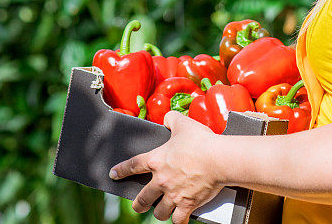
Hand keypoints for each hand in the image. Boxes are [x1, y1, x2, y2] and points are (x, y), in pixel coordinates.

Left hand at [109, 110, 224, 223]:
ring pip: (159, 212)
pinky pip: (179, 220)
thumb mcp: (183, 123)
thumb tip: (167, 118)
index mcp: (156, 161)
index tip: (113, 174)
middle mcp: (161, 181)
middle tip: (138, 206)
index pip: (132, 166)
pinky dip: (179, 220)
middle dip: (138, 204)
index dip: (120, 171)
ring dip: (159, 212)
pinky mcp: (188, 204)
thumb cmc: (201, 141)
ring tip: (161, 211)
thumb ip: (171, 119)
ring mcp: (173, 195)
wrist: (218, 159)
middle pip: (142, 199)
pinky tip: (179, 220)